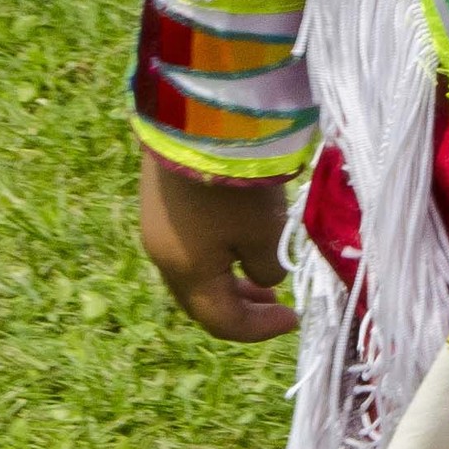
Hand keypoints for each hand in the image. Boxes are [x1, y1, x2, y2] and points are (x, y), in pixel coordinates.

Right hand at [138, 150, 299, 338]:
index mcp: (186, 272)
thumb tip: (262, 276)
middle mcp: (163, 255)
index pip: (221, 322)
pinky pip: (186, 246)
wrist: (194, 119)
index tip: (293, 318)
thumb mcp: (265, 232)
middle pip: (201, 301)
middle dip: (240, 308)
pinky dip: (215, 256)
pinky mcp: (159, 201)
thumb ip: (267, 267)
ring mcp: (156, 227)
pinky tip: (238, 238)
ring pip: (192, 273)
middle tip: (274, 304)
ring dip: (227, 281)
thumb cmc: (236, 184)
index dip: (259, 329)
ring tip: (260, 275)